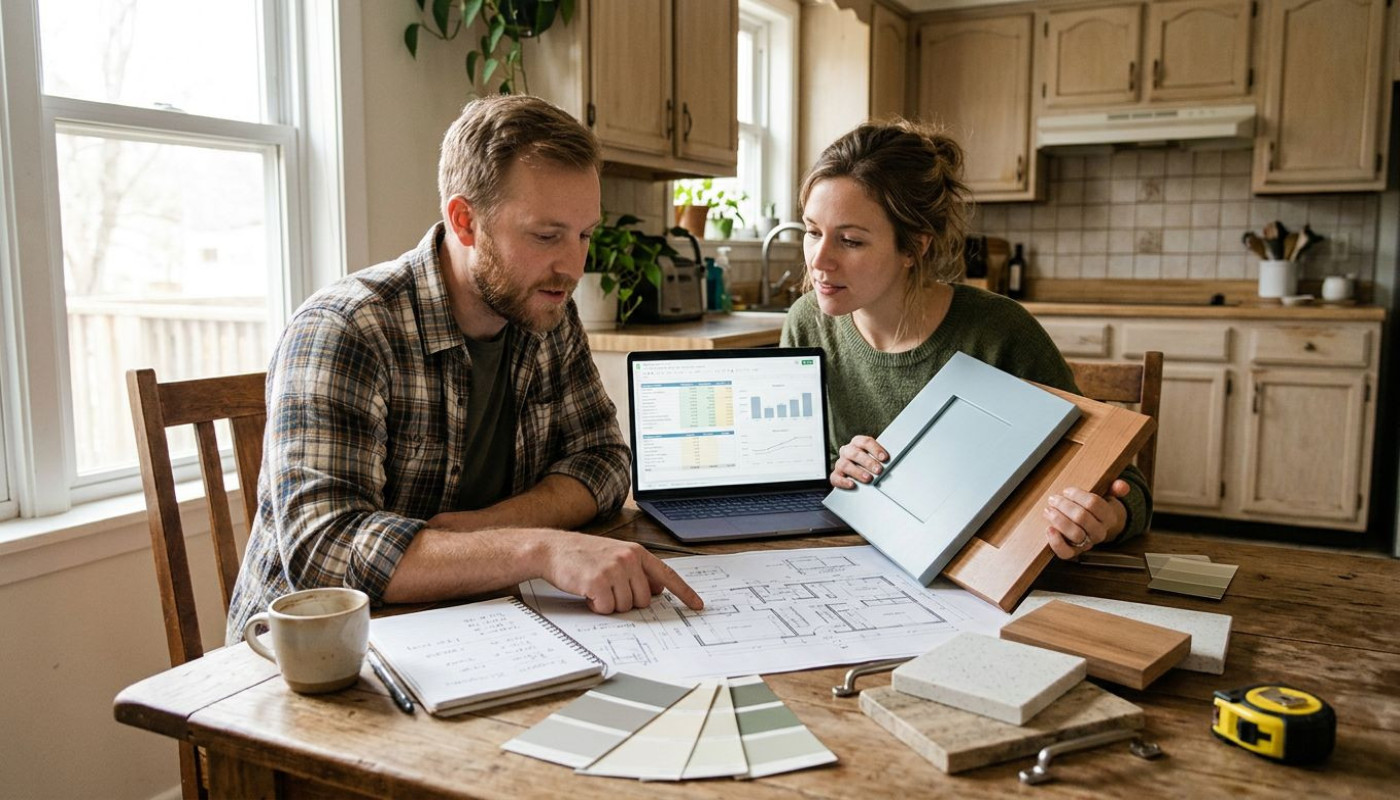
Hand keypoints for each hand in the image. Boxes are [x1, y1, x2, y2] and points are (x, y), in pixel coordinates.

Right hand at [542, 533, 704, 613]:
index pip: (667, 574)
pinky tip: (588, 592)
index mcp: (636, 552)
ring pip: (625, 606)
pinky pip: (607, 609)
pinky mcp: (598, 582)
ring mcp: (614, 570)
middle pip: (644, 599)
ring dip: (610, 604)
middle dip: (627, 601)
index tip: (697, 605)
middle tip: (609, 589)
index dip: (684, 592)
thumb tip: (657, 589)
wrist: (553, 549)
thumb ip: (638, 570)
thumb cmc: (583, 555)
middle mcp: (629, 559)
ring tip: (596, 587)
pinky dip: (597, 606)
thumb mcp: (615, 555)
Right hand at [830, 435, 887, 488]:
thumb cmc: (867, 463)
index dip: (875, 449)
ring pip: (845, 465)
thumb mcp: (874, 457)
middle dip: (868, 462)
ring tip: (868, 479)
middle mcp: (847, 451)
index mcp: (857, 443)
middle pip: (855, 453)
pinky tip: (852, 484)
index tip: (885, 458)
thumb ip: (880, 458)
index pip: (865, 442)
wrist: (855, 473)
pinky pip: (836, 477)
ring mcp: (840, 463)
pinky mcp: (835, 475)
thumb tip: (892, 463)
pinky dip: (844, 481)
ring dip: (857, 472)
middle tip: (879, 470)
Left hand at [1044, 479, 1130, 559]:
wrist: (1093, 527)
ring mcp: (1086, 544)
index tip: (1066, 491)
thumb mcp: (1106, 496)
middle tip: (1054, 499)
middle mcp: (1099, 532)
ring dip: (1059, 520)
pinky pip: (1065, 552)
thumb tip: (1122, 486)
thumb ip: (1115, 488)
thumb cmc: (1094, 509)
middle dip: (1064, 505)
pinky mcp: (1073, 552)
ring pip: (1075, 534)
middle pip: (1082, 517)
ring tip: (1049, 510)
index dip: (1077, 495)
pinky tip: (1049, 529)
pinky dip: (1056, 541)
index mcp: (1108, 517)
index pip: (1093, 503)